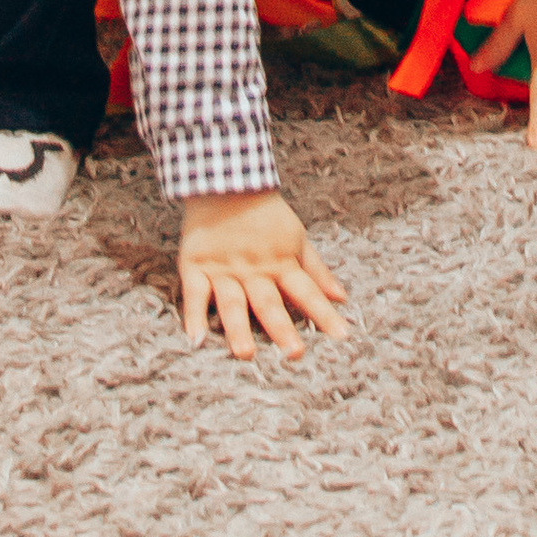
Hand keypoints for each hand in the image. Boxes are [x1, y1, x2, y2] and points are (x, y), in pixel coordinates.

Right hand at [176, 190, 349, 357]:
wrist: (224, 181)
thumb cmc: (265, 215)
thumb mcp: (296, 237)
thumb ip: (317, 271)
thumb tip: (342, 298)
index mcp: (280, 263)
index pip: (307, 291)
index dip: (324, 313)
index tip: (342, 336)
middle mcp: (253, 270)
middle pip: (269, 303)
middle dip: (282, 328)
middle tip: (295, 354)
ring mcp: (223, 270)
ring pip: (232, 303)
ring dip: (238, 329)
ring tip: (245, 354)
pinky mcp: (196, 266)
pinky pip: (194, 294)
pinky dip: (193, 316)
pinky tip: (195, 339)